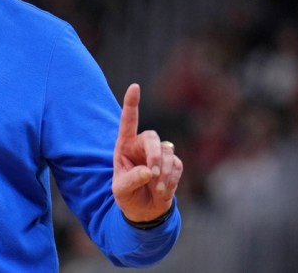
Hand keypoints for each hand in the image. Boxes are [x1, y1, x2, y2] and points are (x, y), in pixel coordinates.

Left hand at [112, 83, 182, 222]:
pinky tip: (163, 190)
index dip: (131, 103)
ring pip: (167, 153)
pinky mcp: (173, 163)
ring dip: (163, 173)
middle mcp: (142, 145)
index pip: (128, 121)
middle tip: (152, 174)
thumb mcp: (120, 190)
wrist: (144, 210)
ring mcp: (159, 153)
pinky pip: (177, 166)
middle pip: (152, 137)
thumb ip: (131, 180)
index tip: (135, 86)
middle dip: (154, 155)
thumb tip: (149, 171)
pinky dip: (171, 179)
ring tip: (156, 189)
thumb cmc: (127, 195)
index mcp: (124, 146)